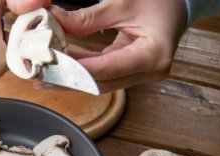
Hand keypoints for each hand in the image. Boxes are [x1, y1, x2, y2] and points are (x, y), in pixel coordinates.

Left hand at [47, 0, 186, 92]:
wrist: (181, 1)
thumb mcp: (123, 2)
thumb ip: (88, 17)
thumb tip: (55, 22)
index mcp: (154, 55)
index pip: (106, 69)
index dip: (75, 69)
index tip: (49, 65)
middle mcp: (151, 72)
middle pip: (100, 83)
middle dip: (68, 80)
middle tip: (38, 75)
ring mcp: (143, 75)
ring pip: (100, 84)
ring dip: (71, 80)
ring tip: (43, 76)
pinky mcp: (134, 72)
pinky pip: (104, 77)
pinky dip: (82, 73)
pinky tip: (61, 70)